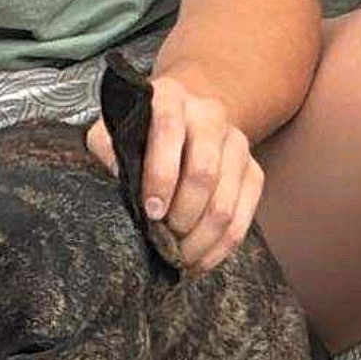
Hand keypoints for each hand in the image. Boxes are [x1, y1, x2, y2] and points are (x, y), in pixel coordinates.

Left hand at [87, 73, 263, 272]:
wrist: (182, 123)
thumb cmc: (139, 136)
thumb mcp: (111, 133)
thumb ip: (107, 149)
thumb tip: (120, 179)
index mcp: (170, 98)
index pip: (170, 133)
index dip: (161, 177)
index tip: (151, 212)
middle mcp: (209, 115)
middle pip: (204, 173)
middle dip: (182, 216)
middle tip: (163, 239)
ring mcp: (237, 144)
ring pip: (224, 204)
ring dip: (199, 240)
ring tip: (177, 257)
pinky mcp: (253, 171)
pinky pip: (243, 219)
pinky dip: (219, 248)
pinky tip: (197, 261)